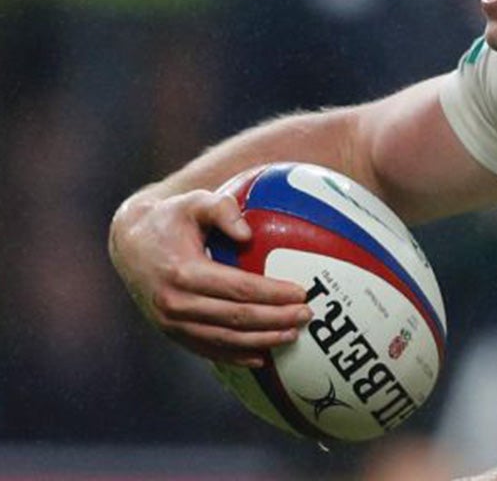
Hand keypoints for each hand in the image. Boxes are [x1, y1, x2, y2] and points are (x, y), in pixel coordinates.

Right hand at [108, 187, 311, 366]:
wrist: (129, 244)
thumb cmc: (171, 218)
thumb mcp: (194, 201)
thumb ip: (222, 208)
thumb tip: (249, 232)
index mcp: (183, 272)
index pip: (238, 288)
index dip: (271, 293)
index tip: (301, 292)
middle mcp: (175, 303)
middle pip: (235, 318)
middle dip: (274, 320)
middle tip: (307, 316)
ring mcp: (170, 323)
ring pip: (223, 339)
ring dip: (261, 341)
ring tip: (293, 335)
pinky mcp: (170, 332)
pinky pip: (206, 349)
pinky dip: (235, 356)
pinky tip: (261, 357)